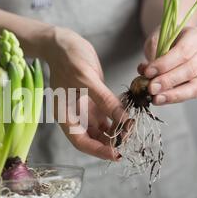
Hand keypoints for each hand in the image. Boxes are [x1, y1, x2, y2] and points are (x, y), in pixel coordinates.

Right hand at [40, 27, 126, 160]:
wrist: (63, 43)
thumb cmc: (69, 60)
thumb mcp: (87, 80)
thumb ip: (105, 101)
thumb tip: (124, 121)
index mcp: (66, 117)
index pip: (82, 142)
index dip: (98, 151)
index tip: (117, 154)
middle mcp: (76, 117)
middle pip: (93, 138)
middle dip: (111, 142)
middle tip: (130, 138)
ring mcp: (85, 109)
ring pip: (103, 128)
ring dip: (117, 131)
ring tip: (132, 128)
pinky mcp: (95, 100)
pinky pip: (108, 114)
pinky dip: (119, 117)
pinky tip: (130, 117)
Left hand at [139, 26, 196, 104]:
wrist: (173, 43)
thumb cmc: (166, 40)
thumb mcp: (157, 39)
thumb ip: (153, 54)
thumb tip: (146, 73)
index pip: (183, 51)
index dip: (165, 64)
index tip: (148, 72)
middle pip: (190, 70)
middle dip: (168, 81)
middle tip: (151, 88)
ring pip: (195, 87)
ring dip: (173, 95)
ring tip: (156, 98)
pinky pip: (190, 95)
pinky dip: (174, 98)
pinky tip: (159, 99)